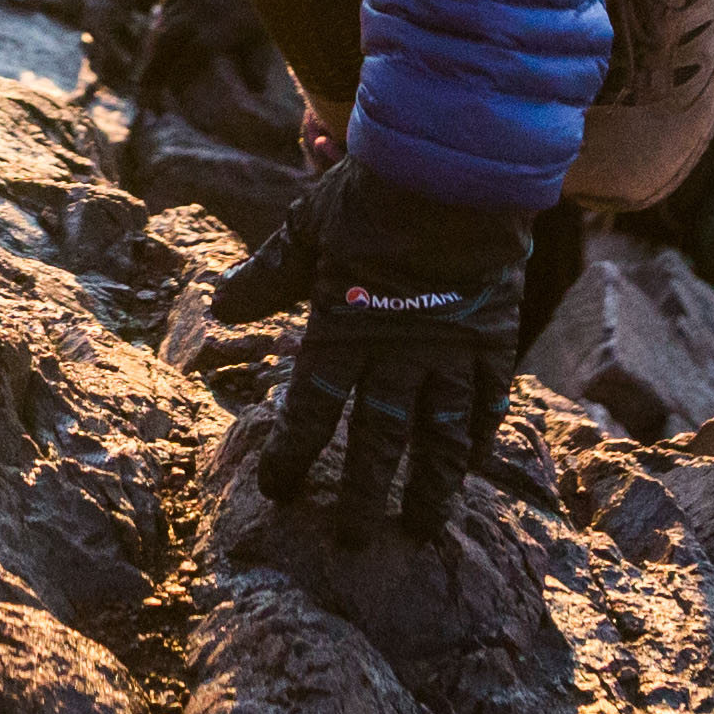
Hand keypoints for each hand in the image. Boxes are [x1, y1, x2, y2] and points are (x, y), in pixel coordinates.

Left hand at [208, 166, 528, 535]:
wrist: (451, 170)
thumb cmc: (371, 194)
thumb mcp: (306, 228)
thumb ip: (268, 274)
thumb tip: (222, 307)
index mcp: (341, 331)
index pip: (310, 412)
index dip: (293, 457)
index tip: (279, 491)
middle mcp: (395, 354)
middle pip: (376, 442)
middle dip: (363, 496)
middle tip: (354, 543)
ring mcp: (448, 350)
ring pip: (437, 436)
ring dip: (429, 487)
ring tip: (421, 529)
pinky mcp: (491, 338)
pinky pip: (487, 400)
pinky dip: (480, 434)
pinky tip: (473, 465)